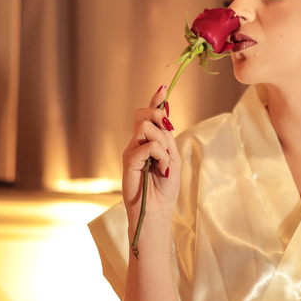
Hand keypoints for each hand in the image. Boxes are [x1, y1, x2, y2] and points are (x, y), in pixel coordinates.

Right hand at [121, 84, 180, 242]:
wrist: (156, 213)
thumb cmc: (164, 190)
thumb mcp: (173, 161)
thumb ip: (168, 140)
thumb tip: (165, 118)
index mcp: (149, 143)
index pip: (149, 117)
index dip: (155, 100)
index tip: (164, 87)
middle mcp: (137, 145)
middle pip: (143, 115)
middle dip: (158, 114)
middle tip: (168, 127)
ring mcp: (131, 152)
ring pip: (145, 127)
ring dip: (162, 141)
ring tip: (165, 161)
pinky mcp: (128, 162)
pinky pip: (147, 146)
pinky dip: (159, 155)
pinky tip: (161, 168)